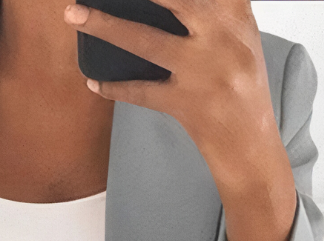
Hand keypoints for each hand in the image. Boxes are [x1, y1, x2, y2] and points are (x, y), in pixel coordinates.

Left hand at [63, 0, 297, 240]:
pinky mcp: (186, 105)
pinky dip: (114, 88)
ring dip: (104, 26)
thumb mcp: (241, 39)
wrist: (250, 144)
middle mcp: (221, 39)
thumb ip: (217, 10)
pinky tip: (94, 82)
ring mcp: (202, 72)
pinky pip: (141, 93)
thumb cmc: (242, 87)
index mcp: (236, 17)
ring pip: (145, 42)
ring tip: (73, 14)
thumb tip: (166, 2)